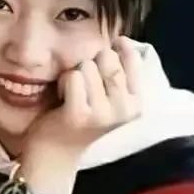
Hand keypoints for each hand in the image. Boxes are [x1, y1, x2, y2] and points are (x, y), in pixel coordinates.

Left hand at [23, 38, 143, 164]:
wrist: (57, 153)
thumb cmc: (81, 118)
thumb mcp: (108, 99)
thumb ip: (118, 75)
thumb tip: (122, 39)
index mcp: (136, 104)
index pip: (134, 61)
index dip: (122, 47)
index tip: (115, 42)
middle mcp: (124, 109)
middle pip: (108, 59)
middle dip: (91, 61)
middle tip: (84, 79)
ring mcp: (103, 113)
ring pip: (87, 66)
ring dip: (75, 73)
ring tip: (73, 92)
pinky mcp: (80, 114)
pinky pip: (72, 77)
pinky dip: (63, 82)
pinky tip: (62, 97)